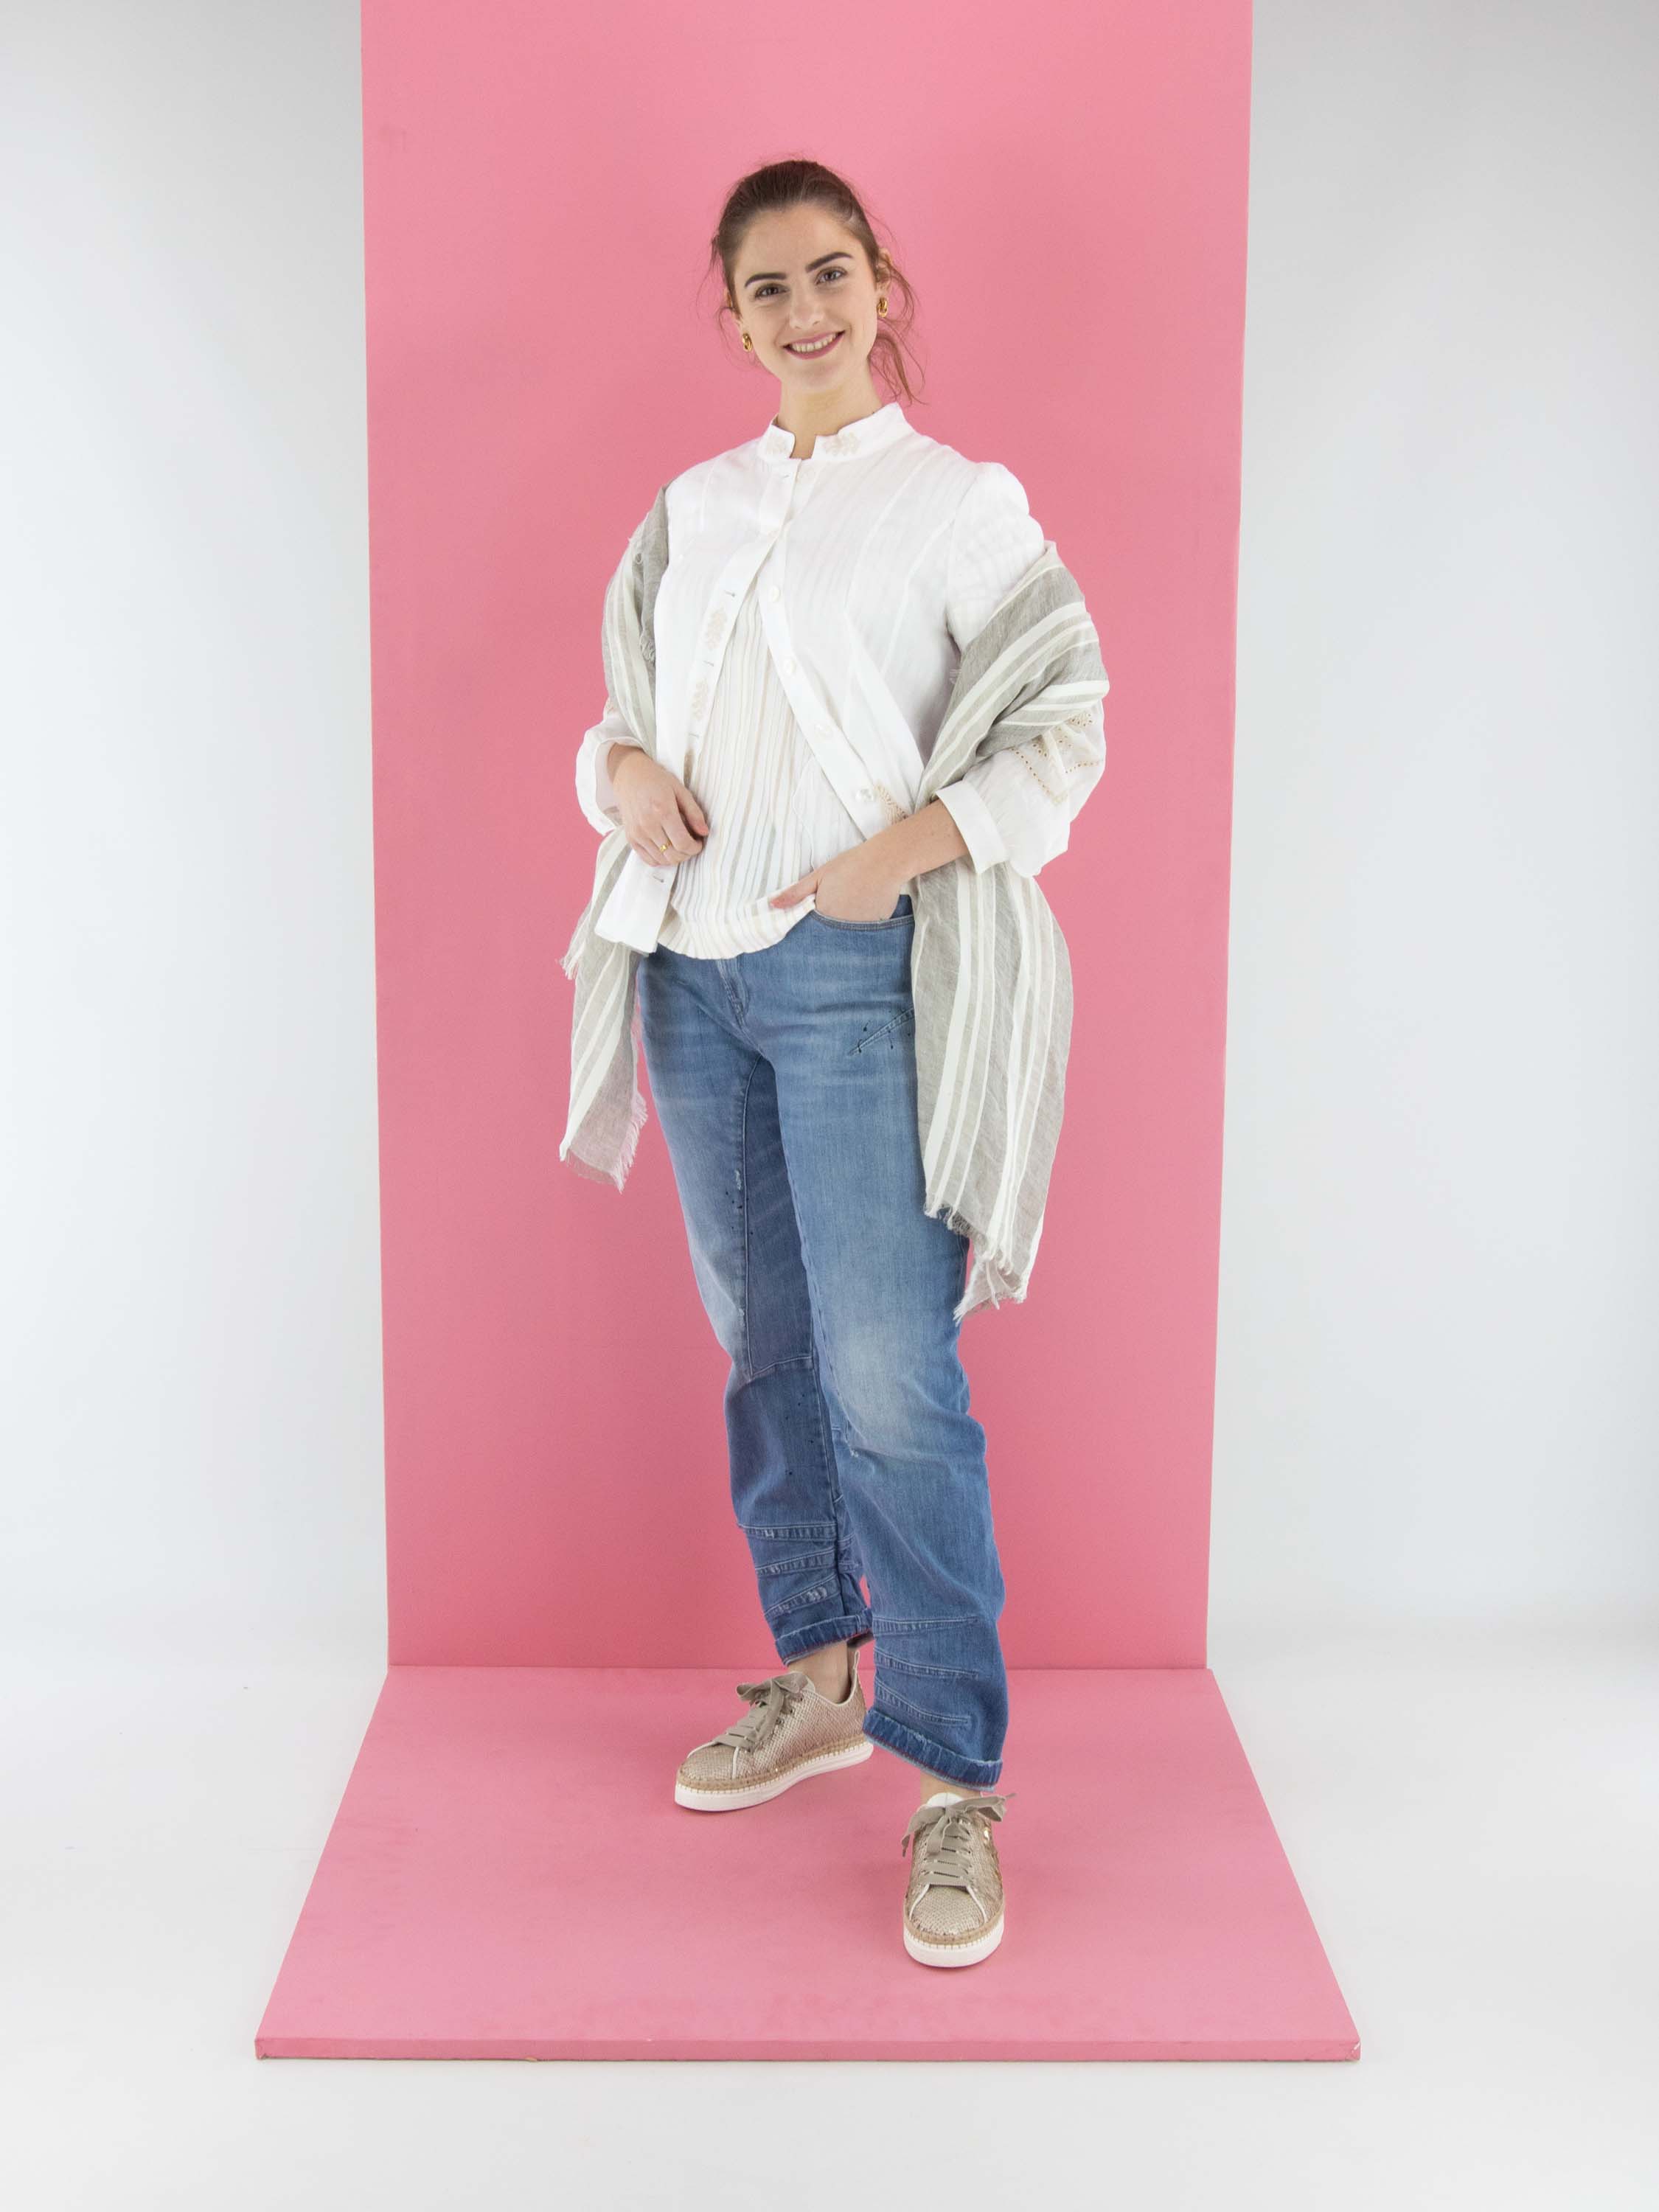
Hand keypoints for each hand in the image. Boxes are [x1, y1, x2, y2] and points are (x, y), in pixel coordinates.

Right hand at [610, 745, 707, 866]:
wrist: (629, 775)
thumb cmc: (657, 780)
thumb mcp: (680, 790)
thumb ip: (694, 812)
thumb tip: (705, 832)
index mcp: (663, 811)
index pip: (683, 843)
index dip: (695, 848)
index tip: (698, 842)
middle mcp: (648, 825)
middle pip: (673, 855)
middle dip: (687, 854)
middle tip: (691, 844)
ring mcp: (637, 833)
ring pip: (662, 860)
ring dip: (675, 857)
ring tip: (679, 845)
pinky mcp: (631, 838)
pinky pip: (649, 860)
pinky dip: (661, 859)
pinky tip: (667, 848)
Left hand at [769, 844, 907, 923]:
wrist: (885, 862)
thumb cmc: (850, 865)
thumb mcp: (819, 876)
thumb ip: (795, 893)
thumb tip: (772, 905)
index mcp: (824, 916)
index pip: (811, 931)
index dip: (811, 925)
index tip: (813, 917)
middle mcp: (842, 928)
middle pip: (829, 936)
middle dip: (828, 928)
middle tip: (837, 906)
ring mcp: (861, 931)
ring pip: (847, 936)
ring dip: (845, 928)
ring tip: (851, 905)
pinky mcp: (877, 928)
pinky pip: (864, 932)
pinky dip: (862, 925)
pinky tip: (864, 907)